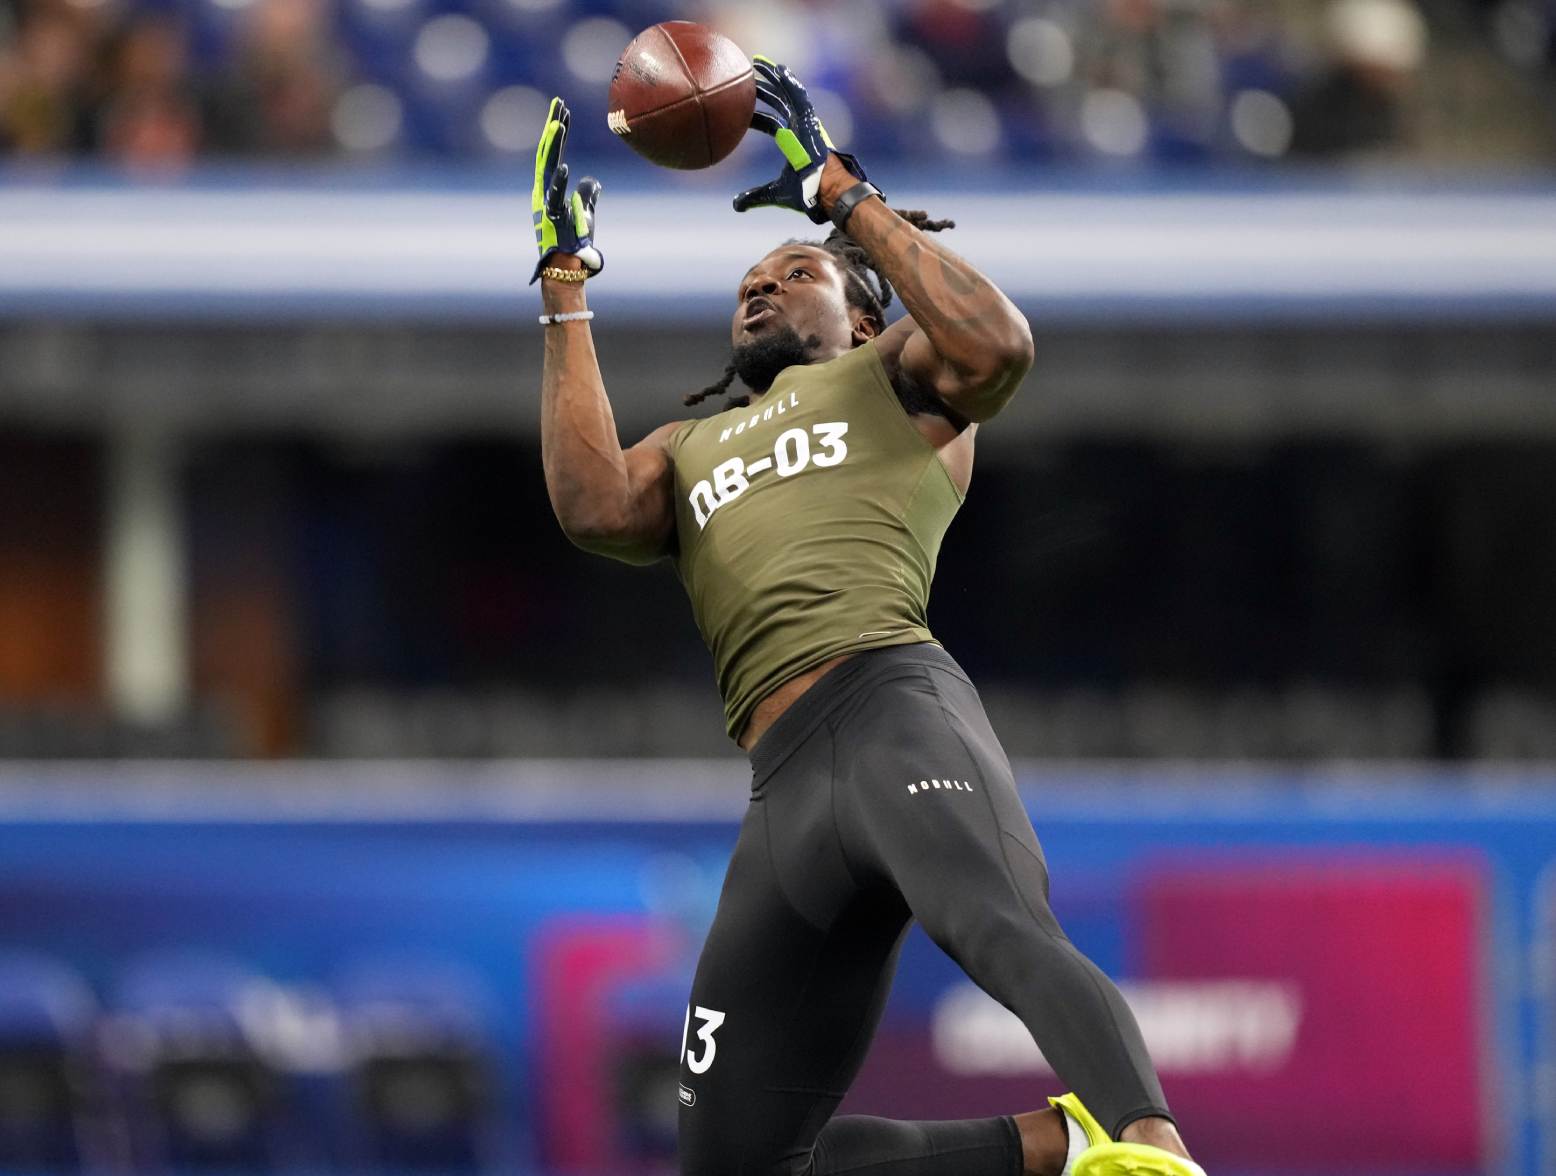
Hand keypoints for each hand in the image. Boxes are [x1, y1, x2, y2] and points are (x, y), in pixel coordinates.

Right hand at [531, 97, 602, 283]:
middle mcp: (543, 193)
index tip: (563, 110)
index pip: (553, 153)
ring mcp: (545, 204)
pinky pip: (554, 198)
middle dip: (552, 127)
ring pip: (547, 168)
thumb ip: (587, 195)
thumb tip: (592, 181)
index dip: (557, 132)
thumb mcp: (585, 214)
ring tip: (559, 123)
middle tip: (558, 103)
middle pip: (547, 153)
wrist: (567, 268)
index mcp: (549, 189)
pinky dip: (559, 182)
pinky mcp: (552, 219)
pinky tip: (564, 164)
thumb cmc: (575, 243)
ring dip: (553, 146)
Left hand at [734, 57, 870, 223]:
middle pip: (778, 103)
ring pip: (787, 94)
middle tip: (750, 77)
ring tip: (759, 63)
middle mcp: (799, 128)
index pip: (771, 123)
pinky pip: (799, 96)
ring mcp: (805, 123)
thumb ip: (754, 196)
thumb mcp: (774, 193)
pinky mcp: (810, 121)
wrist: (825, 190)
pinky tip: (779, 69)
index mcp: (792, 141)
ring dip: (774, 78)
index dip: (757, 117)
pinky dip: (790, 83)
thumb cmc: (807, 192)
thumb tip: (735, 205)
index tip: (744, 112)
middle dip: (765, 89)